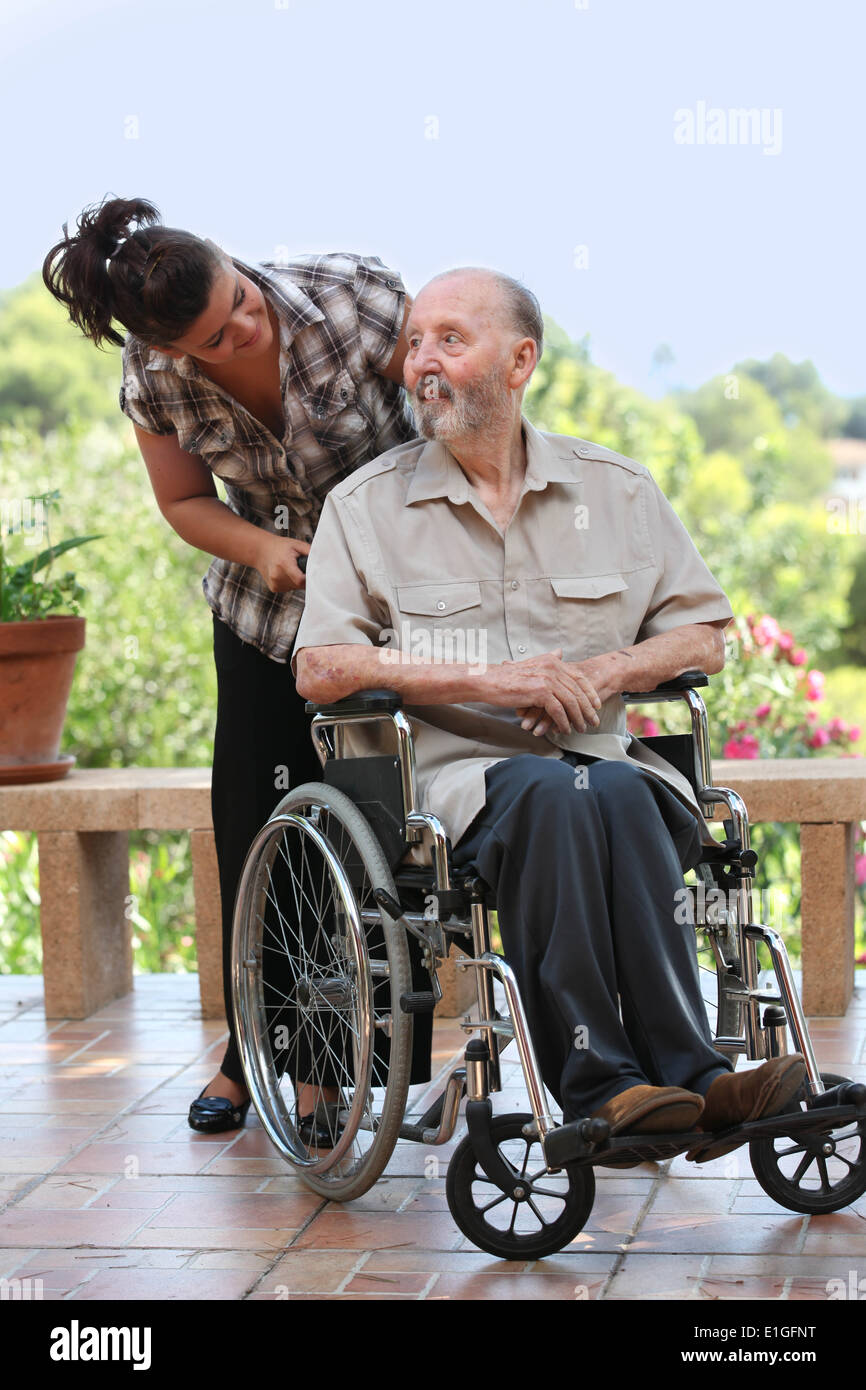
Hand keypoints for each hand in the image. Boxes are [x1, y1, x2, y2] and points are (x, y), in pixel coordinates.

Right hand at [255, 534, 310, 591]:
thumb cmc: (280, 546)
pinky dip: (291, 583)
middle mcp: (277, 575)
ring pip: (295, 588)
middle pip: (299, 585)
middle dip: (304, 578)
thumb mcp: (296, 544)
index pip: (301, 580)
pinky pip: (289, 588)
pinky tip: (285, 574)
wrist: (260, 550)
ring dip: (297, 581)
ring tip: (292, 569)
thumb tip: (323, 559)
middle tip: (300, 568)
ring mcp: (275, 583)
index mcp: (284, 563)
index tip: (311, 573)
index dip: (308, 578)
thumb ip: (310, 551)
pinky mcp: (274, 588)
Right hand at [481, 648, 602, 736]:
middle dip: (588, 709)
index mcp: (552, 661)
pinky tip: (564, 729)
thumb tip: (561, 652)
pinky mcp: (540, 692)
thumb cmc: (507, 676)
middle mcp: (553, 667)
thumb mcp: (532, 663)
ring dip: (577, 718)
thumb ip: (549, 659)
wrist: (489, 681)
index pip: (579, 677)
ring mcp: (547, 679)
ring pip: (570, 702)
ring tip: (581, 728)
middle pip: (578, 691)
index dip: (590, 692)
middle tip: (593, 721)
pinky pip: (558, 710)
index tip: (596, 705)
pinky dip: (563, 722)